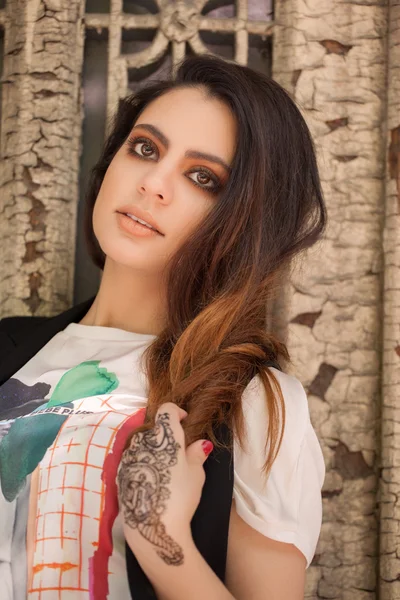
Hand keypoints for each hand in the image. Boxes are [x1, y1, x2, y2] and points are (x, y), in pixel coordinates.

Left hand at [116, 402, 213, 565]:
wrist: (152, 527)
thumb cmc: (180, 496)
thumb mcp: (196, 474)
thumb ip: (196, 454)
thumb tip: (200, 443)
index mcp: (165, 435)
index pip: (166, 410)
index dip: (176, 412)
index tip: (184, 421)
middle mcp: (143, 440)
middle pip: (154, 428)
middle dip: (165, 435)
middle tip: (178, 451)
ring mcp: (128, 456)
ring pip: (141, 444)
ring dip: (152, 449)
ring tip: (164, 469)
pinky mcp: (119, 472)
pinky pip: (133, 459)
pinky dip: (142, 463)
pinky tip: (151, 480)